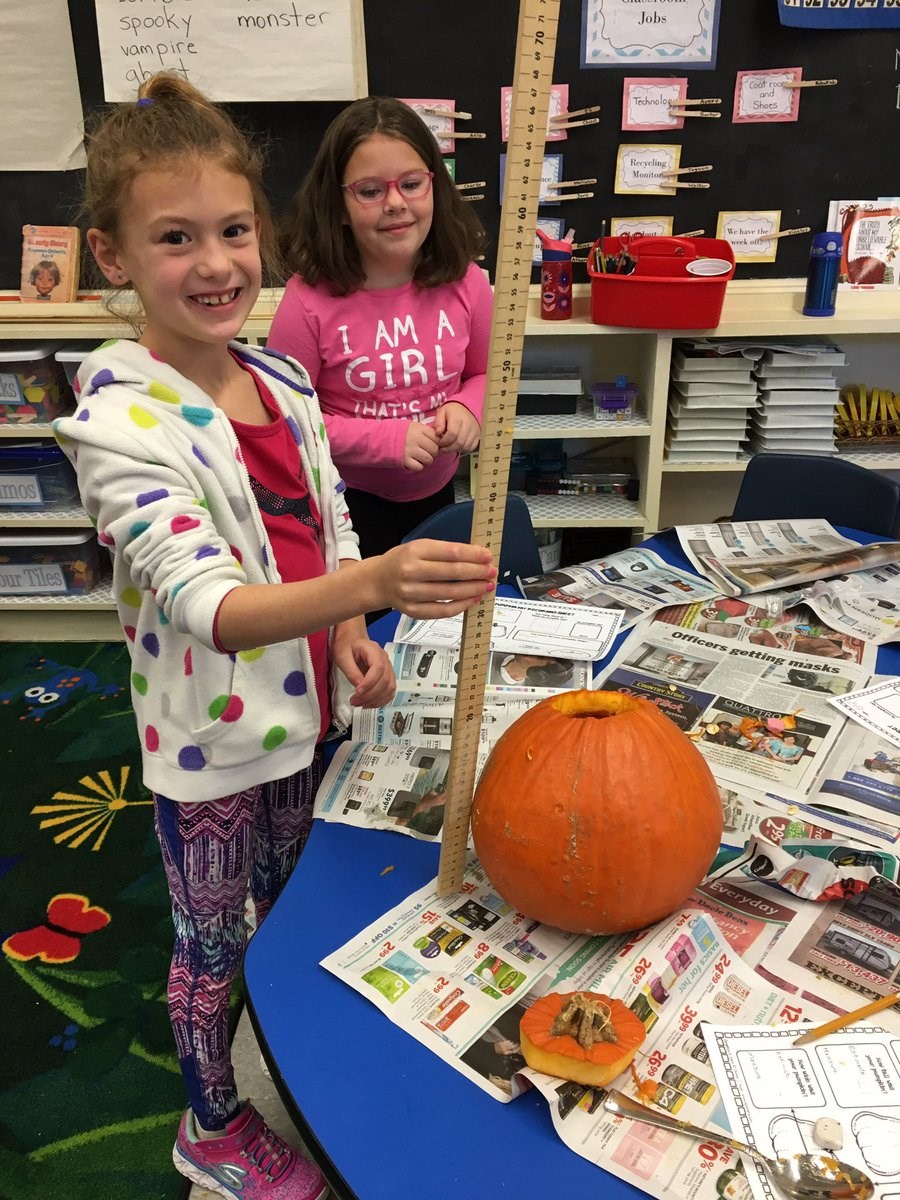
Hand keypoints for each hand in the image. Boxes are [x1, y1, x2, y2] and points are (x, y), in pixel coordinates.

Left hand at [333, 635, 396, 707]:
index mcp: (374, 650)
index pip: (379, 668)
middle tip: (354, 701)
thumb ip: (351, 671)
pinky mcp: (387, 677)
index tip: (357, 692)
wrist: (351, 641)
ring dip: (375, 699)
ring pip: (390, 688)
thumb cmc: (346, 647)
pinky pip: (389, 692)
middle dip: (370, 694)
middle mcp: (385, 659)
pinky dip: (380, 700)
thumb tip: (359, 686)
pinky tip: (368, 703)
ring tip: (359, 703)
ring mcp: (388, 669)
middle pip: (386, 680)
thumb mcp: (343, 657)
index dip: (370, 682)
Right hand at [375, 538, 495, 617]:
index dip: (473, 555)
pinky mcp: (413, 611)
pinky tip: (473, 600)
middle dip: (477, 572)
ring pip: (449, 593)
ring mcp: (411, 593)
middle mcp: (411, 572)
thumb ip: (445, 551)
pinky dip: (461, 605)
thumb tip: (476, 557)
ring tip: (486, 586)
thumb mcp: (419, 547)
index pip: (451, 553)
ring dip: (473, 589)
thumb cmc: (402, 561)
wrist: (377, 582)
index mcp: (414, 551)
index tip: (488, 556)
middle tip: (491, 572)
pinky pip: (442, 610)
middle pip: (452, 572)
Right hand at [403, 422, 439, 470]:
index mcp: (418, 429)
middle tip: (426, 451)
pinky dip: (418, 466)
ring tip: (420, 456)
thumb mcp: (413, 426)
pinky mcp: (405, 460)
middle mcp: (415, 439)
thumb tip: (441, 439)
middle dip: (433, 452)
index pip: (437, 438)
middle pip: (435, 449)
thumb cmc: (400, 433)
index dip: (437, 442)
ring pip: (429, 459)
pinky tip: (414, 461)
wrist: (381, 438)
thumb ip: (426, 431)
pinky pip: (419, 467)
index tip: (433, 444)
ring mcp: (410, 450)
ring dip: (426, 460)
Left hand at [433, 402, 480, 453]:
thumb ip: (438, 423)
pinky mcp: (478, 435)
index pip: (452, 434)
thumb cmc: (451, 412)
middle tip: (443, 447)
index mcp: (458, 418)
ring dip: (456, 449)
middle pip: (459, 442)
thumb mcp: (441, 413)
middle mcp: (468, 424)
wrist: (465, 408)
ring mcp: (474, 430)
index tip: (440, 442)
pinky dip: (463, 449)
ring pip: (465, 446)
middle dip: (449, 448)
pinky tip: (458, 446)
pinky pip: (471, 447)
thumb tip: (438, 433)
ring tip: (450, 447)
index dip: (444, 441)